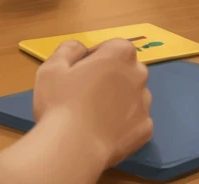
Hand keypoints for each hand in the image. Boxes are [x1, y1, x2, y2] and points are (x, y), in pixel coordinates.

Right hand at [33, 39, 152, 167]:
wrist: (73, 151)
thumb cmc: (61, 103)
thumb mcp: (52, 67)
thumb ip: (69, 49)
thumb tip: (80, 48)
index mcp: (120, 54)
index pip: (113, 47)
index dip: (96, 57)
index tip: (81, 72)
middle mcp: (138, 75)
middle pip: (126, 70)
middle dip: (111, 77)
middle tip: (87, 93)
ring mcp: (144, 104)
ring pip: (132, 96)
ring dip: (119, 100)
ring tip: (95, 116)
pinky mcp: (145, 130)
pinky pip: (135, 121)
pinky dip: (124, 124)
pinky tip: (105, 132)